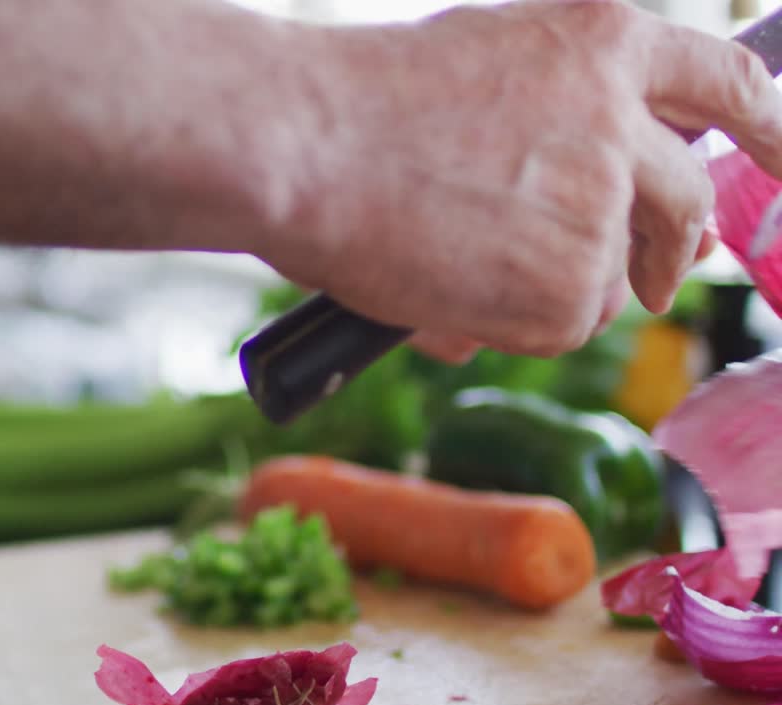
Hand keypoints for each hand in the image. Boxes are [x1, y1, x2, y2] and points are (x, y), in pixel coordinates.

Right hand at [257, 0, 781, 357]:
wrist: (303, 149)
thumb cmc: (356, 107)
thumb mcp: (477, 71)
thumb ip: (553, 121)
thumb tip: (586, 232)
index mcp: (601, 42)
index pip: (727, 81)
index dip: (768, 125)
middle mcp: (623, 121)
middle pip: (686, 202)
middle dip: (675, 250)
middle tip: (656, 280)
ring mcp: (603, 210)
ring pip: (611, 281)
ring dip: (551, 289)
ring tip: (453, 269)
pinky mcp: (571, 291)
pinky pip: (559, 327)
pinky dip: (507, 324)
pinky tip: (440, 294)